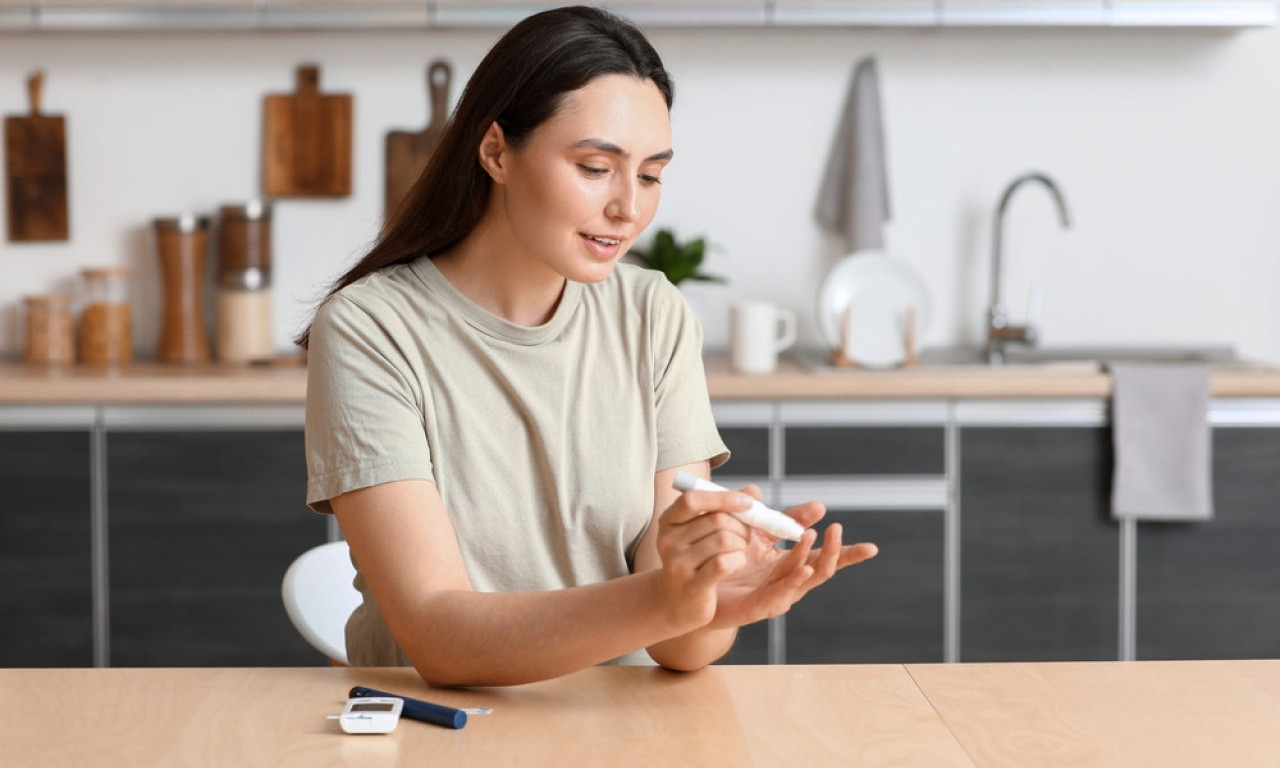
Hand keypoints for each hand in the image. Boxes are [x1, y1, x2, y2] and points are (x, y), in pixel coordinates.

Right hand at [651, 486, 757, 631]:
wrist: (676, 602)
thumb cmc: (696, 559)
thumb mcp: (704, 530)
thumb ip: (727, 507)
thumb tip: (753, 491)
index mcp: (669, 520)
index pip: (692, 500)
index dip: (723, 497)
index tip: (747, 502)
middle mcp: (668, 540)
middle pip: (717, 520)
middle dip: (741, 526)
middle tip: (745, 536)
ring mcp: (677, 564)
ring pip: (724, 540)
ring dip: (741, 545)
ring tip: (738, 552)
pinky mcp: (692, 586)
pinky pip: (724, 563)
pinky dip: (738, 560)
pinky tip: (736, 564)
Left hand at [705, 485, 877, 630]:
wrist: (697, 590)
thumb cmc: (727, 562)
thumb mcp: (752, 533)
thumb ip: (771, 516)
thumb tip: (793, 498)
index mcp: (790, 564)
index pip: (824, 557)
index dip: (847, 553)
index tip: (872, 548)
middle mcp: (788, 582)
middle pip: (820, 568)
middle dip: (832, 550)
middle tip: (836, 528)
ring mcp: (776, 596)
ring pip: (802, 578)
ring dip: (811, 556)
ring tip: (815, 535)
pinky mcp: (758, 607)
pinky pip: (780, 595)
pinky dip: (795, 582)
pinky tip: (805, 569)